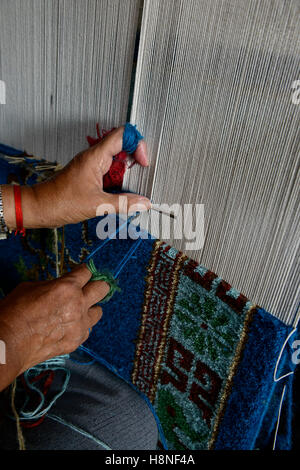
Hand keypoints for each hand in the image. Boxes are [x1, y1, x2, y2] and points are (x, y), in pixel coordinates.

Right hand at [0, 264, 108, 390]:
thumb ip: (53, 285)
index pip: (87, 272)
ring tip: (78, 310)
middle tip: (88, 287)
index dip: (83, 271)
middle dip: (96, 285)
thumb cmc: (14, 312)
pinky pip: (87, 330)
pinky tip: (69, 326)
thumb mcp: (31, 287)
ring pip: (99, 312)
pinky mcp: (76, 341)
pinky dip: (81, 326)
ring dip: (90, 308)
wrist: (9, 343)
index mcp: (67, 287)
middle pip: (103, 288)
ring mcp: (79, 324)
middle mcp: (78, 304)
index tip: (81, 273)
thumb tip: (60, 287)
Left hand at [2, 126, 150, 228]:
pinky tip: (119, 194)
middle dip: (134, 162)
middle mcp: (93, 158)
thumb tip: (144, 202)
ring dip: (126, 174)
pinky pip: (109, 172)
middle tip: (138, 178)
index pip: (122, 135)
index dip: (137, 144)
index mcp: (95, 157)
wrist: (41, 208)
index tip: (143, 162)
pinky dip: (118, 181)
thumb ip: (124, 203)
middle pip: (122, 147)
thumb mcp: (98, 205)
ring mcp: (91, 165)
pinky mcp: (90, 175)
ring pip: (116, 161)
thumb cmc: (60, 202)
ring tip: (129, 189)